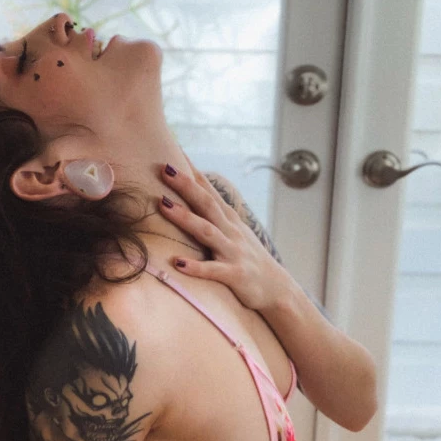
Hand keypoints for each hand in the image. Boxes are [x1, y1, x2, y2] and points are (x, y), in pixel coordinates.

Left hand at [158, 161, 290, 312]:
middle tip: (165, 168)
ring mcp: (233, 252)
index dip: (192, 171)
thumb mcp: (234, 233)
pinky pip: (213, 270)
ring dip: (185, 217)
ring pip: (207, 231)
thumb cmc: (249, 260)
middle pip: (206, 203)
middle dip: (186, 185)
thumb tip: (195, 197)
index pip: (208, 190)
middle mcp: (231, 231)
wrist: (278, 289)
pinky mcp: (234, 275)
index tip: (173, 151)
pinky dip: (195, 267)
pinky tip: (177, 263)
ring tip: (163, 204)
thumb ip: (215, 217)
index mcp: (229, 220)